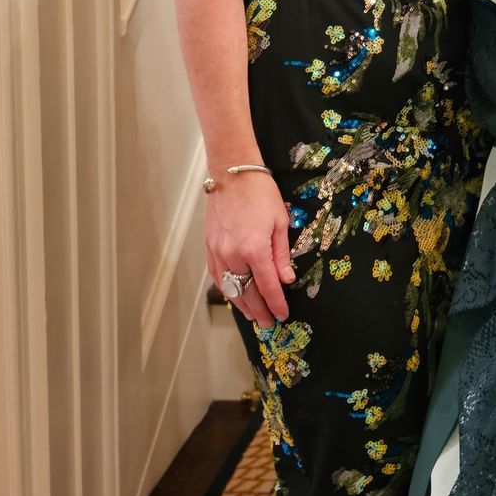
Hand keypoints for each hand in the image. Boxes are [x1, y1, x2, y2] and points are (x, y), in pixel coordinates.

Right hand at [206, 171, 296, 326]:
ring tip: (254, 316)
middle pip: (247, 292)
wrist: (231, 173)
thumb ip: (281, 254)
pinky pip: (217, 276)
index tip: (283, 315)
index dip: (276, 303)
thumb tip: (286, 279)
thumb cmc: (261, 193)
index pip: (268, 285)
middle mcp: (233, 255)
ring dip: (242, 305)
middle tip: (270, 322)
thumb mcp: (280, 221)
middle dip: (260, 310)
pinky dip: (227, 289)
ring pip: (230, 288)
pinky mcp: (209, 247)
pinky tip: (234, 296)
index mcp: (254, 249)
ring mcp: (218, 252)